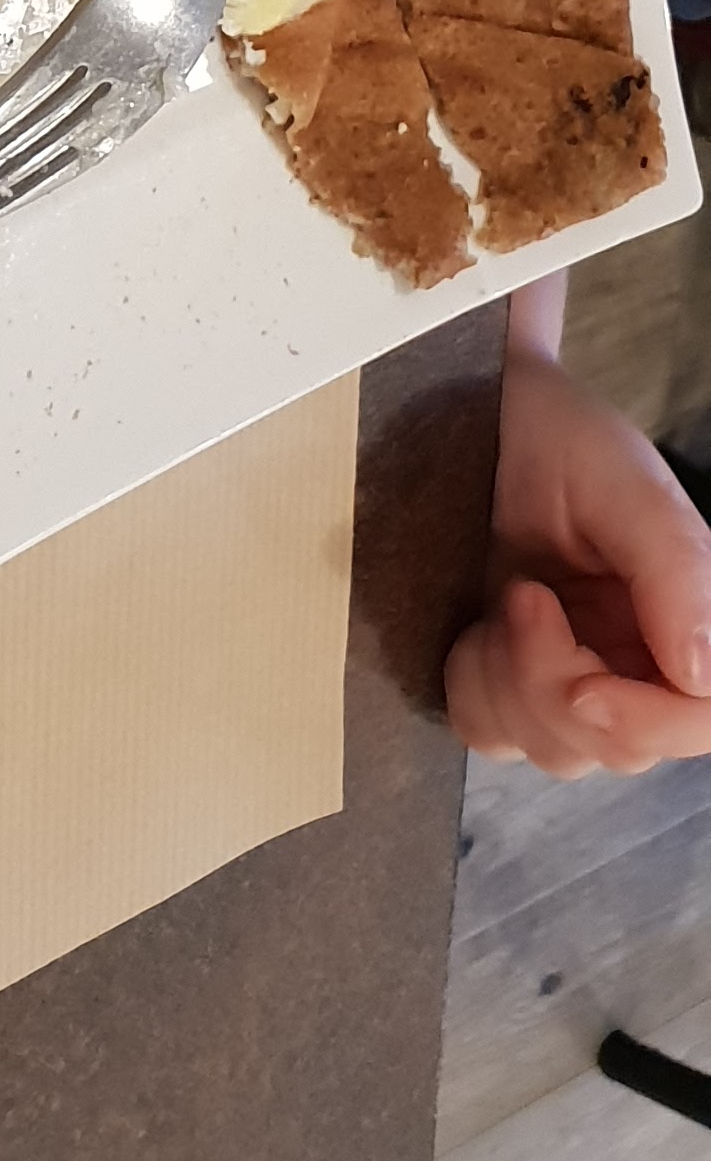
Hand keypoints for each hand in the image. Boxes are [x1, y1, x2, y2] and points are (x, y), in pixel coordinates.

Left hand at [445, 337, 710, 777]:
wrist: (489, 412)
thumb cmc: (570, 438)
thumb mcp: (630, 487)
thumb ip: (675, 570)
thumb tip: (698, 674)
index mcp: (689, 622)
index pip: (696, 719)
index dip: (643, 723)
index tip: (581, 684)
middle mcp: (642, 663)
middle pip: (618, 745)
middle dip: (554, 685)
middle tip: (524, 595)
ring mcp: (578, 676)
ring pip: (552, 748)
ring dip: (509, 681)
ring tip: (506, 594)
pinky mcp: (514, 680)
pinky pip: (490, 732)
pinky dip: (472, 687)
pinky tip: (474, 627)